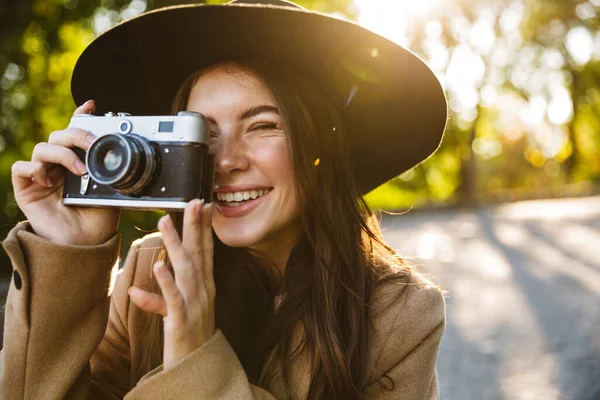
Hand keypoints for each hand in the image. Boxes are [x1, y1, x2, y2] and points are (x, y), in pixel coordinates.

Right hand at [11, 100, 119, 245]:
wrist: (86, 245)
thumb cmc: (98, 220)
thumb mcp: (111, 191)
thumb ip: (110, 171)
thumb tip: (117, 153)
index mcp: (78, 163)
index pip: (75, 135)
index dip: (80, 117)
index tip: (91, 105)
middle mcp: (59, 167)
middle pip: (58, 136)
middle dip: (76, 134)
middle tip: (92, 142)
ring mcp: (42, 177)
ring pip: (42, 148)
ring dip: (62, 154)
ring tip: (80, 170)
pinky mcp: (26, 190)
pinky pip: (21, 169)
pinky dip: (34, 169)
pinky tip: (48, 180)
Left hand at [128, 199, 215, 369]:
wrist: (196, 368)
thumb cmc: (188, 335)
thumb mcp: (179, 310)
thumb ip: (162, 295)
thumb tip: (140, 285)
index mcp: (205, 286)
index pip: (205, 252)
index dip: (204, 228)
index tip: (204, 204)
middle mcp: (203, 292)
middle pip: (198, 254)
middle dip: (195, 226)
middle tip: (193, 201)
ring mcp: (194, 306)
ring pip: (186, 270)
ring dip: (176, 245)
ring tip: (165, 223)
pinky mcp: (181, 321)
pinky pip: (173, 299)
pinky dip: (166, 282)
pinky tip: (158, 265)